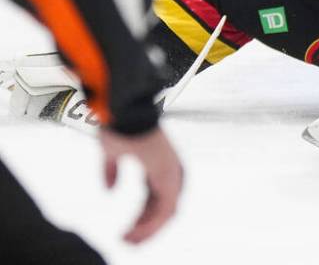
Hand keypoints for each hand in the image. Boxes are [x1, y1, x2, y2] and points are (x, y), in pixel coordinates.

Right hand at [99, 126, 182, 243]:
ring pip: (166, 212)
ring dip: (148, 230)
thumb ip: (111, 171)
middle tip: (129, 241)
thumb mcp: (112, 152)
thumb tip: (110, 189)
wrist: (124, 114)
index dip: (143, 216)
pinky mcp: (169, 177)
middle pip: (163, 207)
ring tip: (129, 241)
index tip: (128, 230)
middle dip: (146, 227)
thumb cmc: (120, 125)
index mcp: (158, 164)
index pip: (156, 197)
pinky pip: (165, 209)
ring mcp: (171, 173)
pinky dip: (152, 224)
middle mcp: (169, 169)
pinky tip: (135, 233)